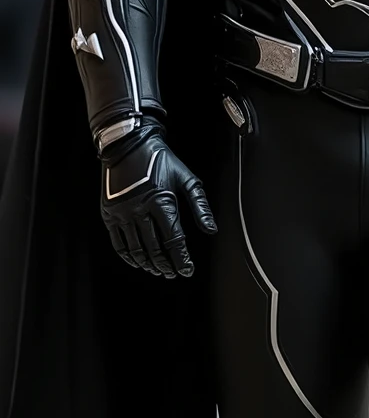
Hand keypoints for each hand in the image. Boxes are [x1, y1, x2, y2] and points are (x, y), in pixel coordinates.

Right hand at [99, 121, 216, 279]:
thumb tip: (211, 229)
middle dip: (165, 265)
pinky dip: (128, 256)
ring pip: (136, 249)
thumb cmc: (161, 161)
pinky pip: (118, 243)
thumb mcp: (187, 179)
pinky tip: (137, 261)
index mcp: (161, 201)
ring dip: (148, 264)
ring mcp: (122, 212)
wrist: (129, 144)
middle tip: (172, 273)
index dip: (181, 259)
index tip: (187, 270)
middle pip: (155, 248)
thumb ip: (200, 206)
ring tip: (157, 270)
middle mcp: (140, 209)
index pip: (174, 239)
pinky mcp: (109, 213)